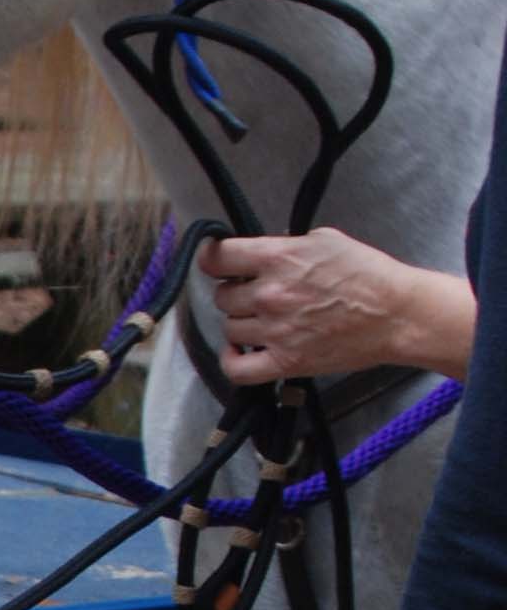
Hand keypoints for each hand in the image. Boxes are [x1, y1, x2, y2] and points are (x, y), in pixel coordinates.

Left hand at [206, 230, 419, 384]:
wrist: (397, 314)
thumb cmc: (369, 275)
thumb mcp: (325, 240)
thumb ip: (286, 245)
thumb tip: (264, 253)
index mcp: (278, 259)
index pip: (217, 258)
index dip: (213, 259)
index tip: (216, 262)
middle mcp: (269, 295)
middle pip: (223, 296)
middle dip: (237, 292)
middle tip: (258, 293)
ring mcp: (275, 331)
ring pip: (229, 328)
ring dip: (241, 323)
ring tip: (263, 320)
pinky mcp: (285, 362)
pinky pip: (236, 369)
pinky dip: (232, 360)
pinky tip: (240, 351)